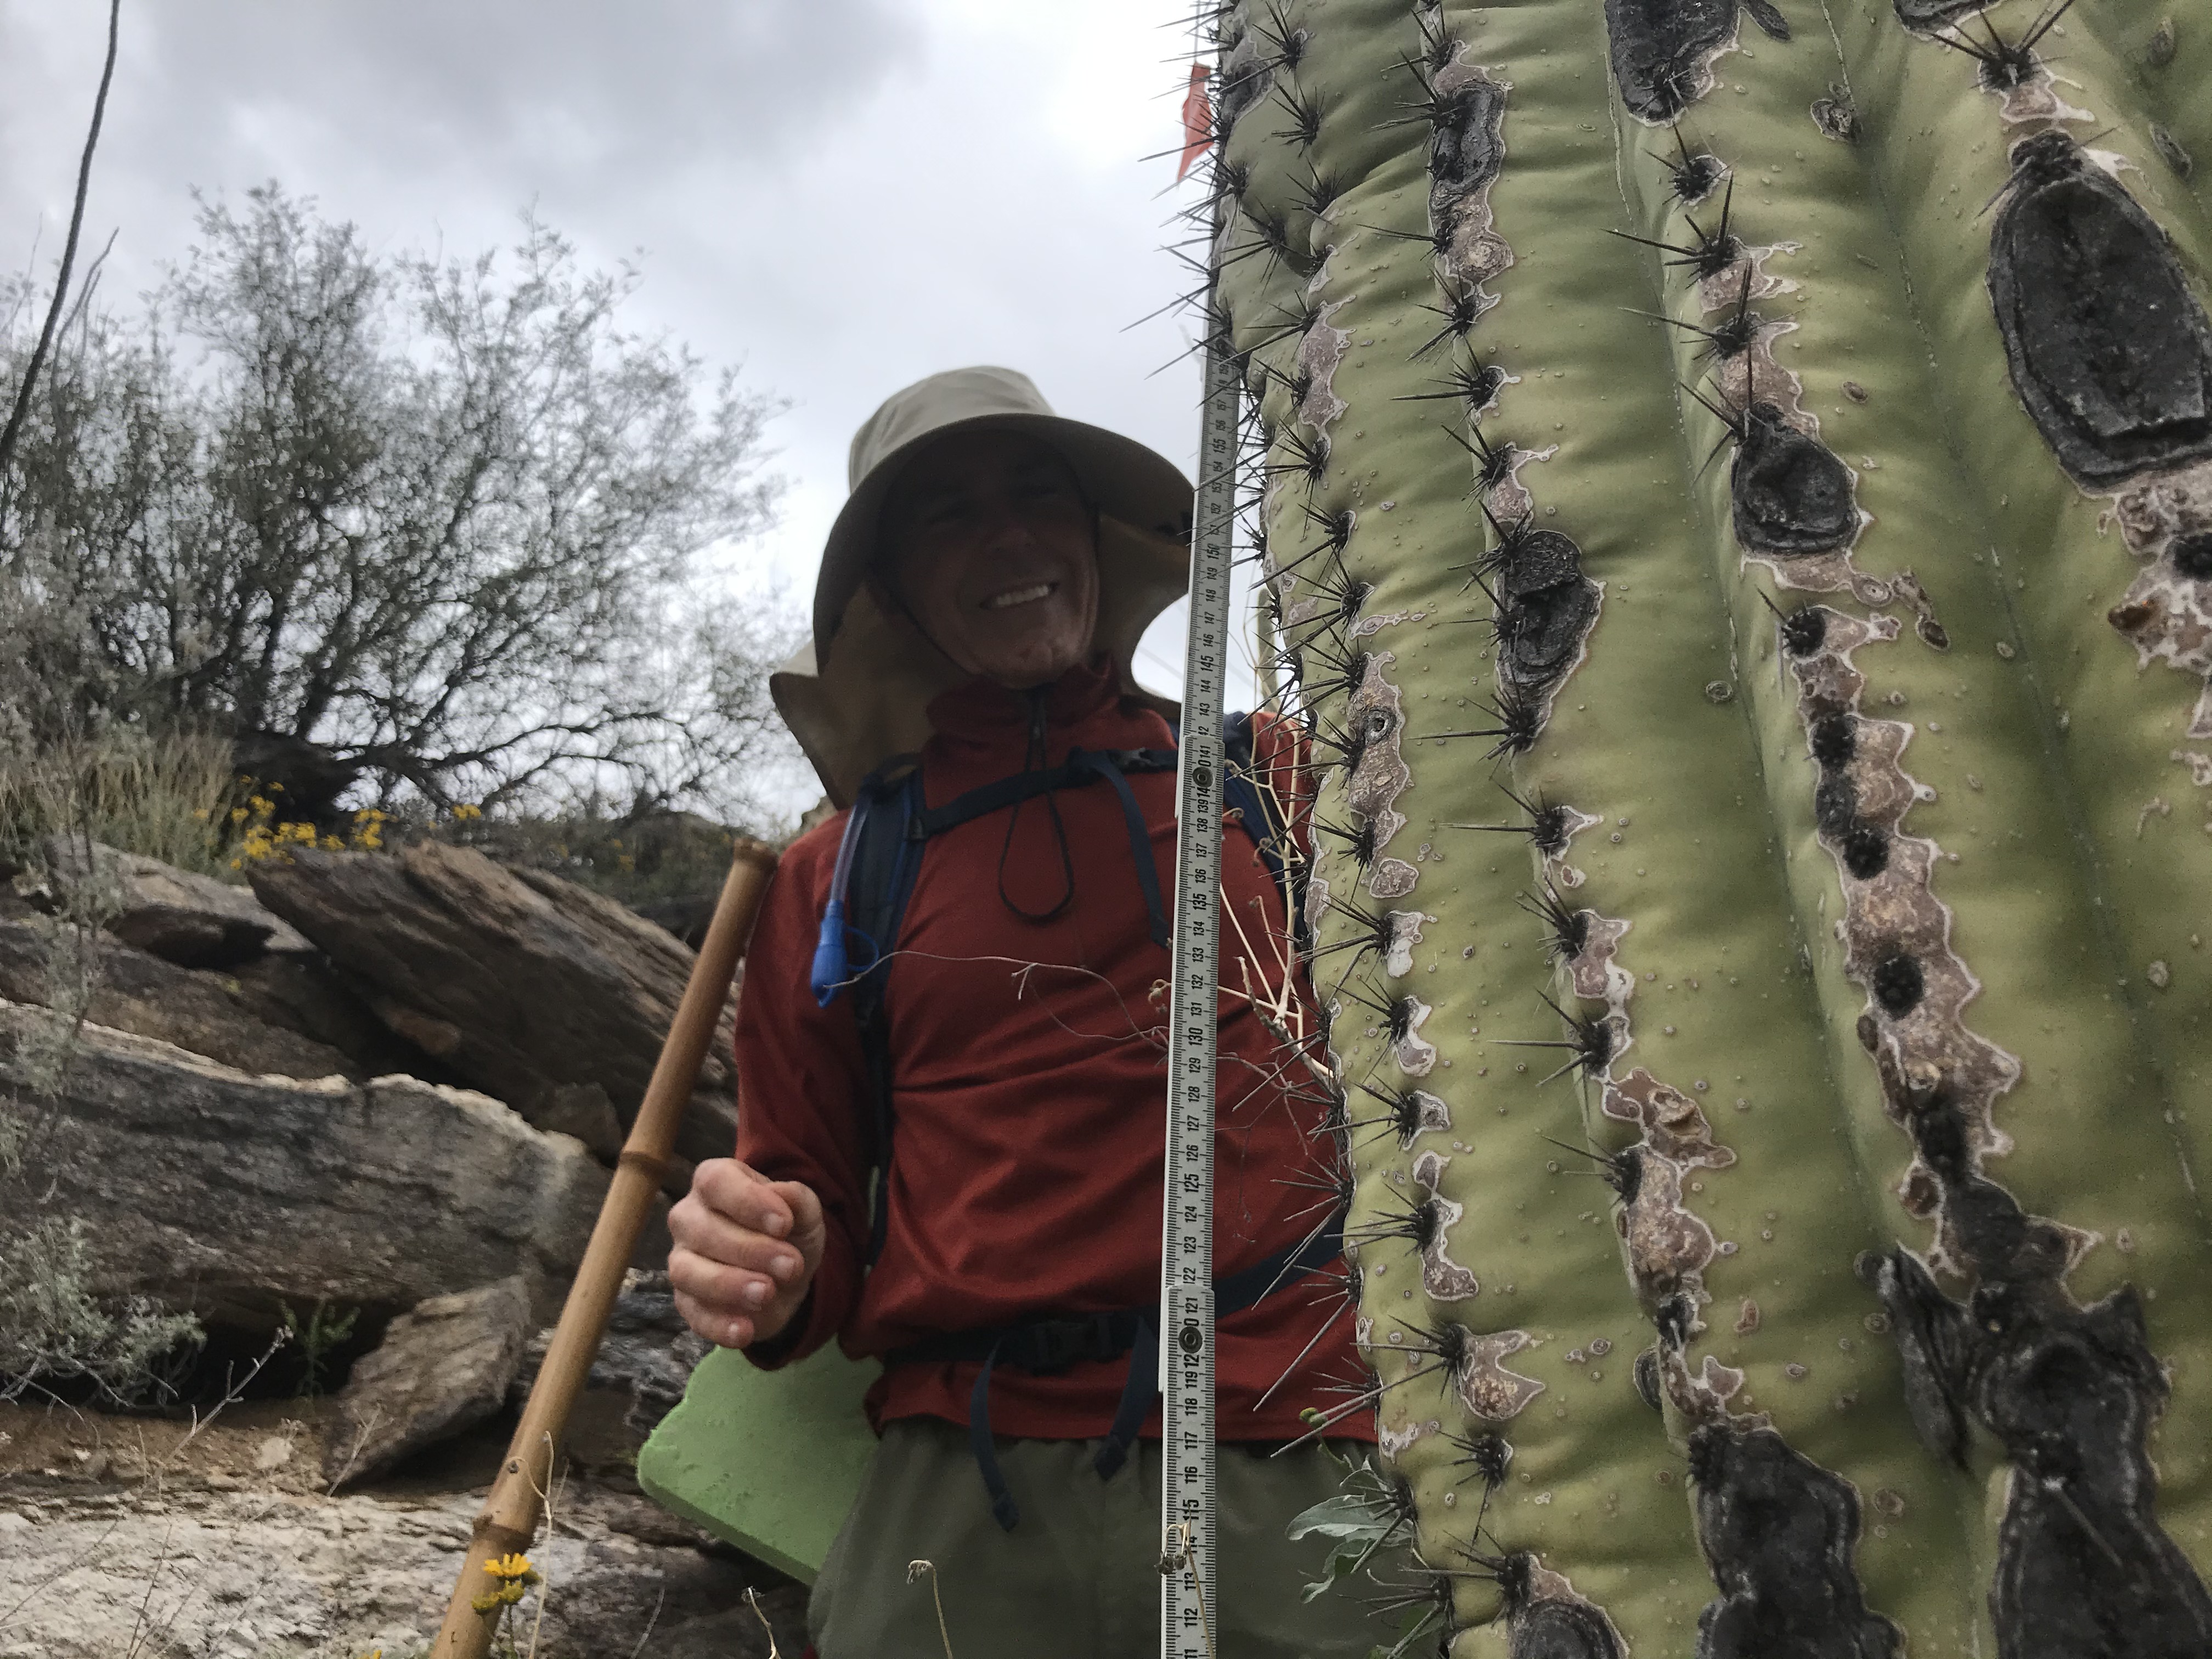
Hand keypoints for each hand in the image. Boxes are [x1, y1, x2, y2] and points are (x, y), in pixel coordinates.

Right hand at [668, 1158, 825, 1348]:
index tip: (784, 1224)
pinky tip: (746, 1330)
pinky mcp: (685, 1301)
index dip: (748, 1201)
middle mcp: (689, 1217)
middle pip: (703, 1229)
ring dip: (729, 1284)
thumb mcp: (805, 1214)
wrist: (787, 1277)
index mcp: (714, 1182)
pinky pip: (692, 1314)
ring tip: (767, 1293)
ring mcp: (682, 1260)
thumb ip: (798, 1200)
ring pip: (687, 1271)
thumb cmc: (788, 1232)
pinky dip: (719, 1324)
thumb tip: (784, 1195)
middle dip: (751, 1250)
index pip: (715, 1181)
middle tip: (791, 1265)